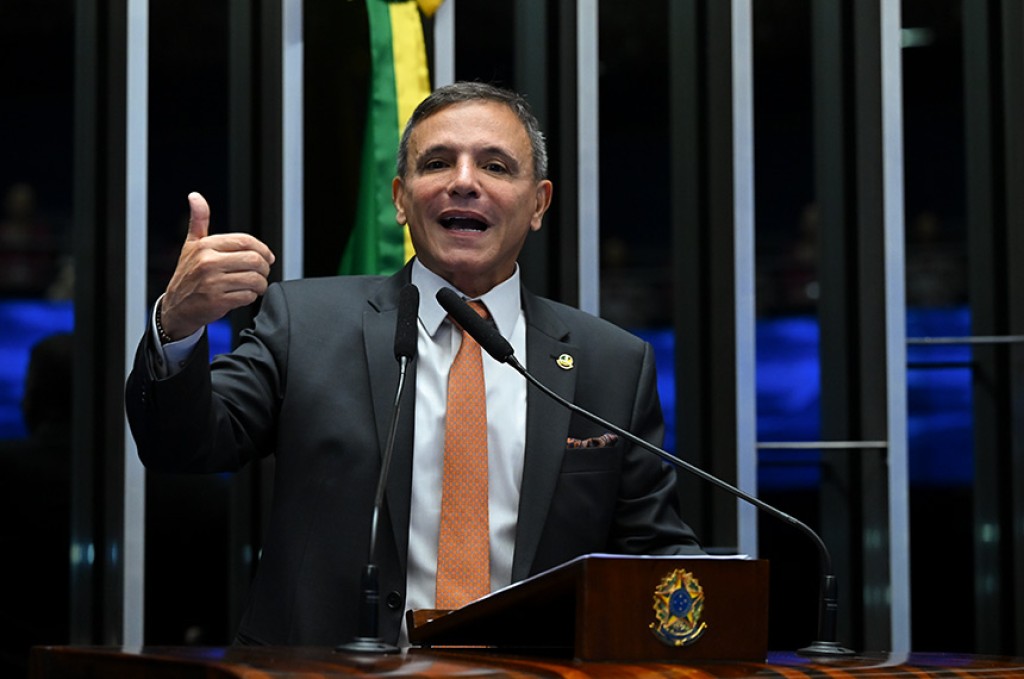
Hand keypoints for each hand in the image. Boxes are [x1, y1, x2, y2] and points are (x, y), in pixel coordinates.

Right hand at [159, 192, 275, 339]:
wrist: (177, 307)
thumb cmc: (188, 274)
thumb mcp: (192, 245)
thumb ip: (198, 221)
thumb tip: (195, 196)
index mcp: (206, 246)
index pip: (245, 241)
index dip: (263, 249)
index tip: (268, 257)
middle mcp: (208, 262)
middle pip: (254, 260)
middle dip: (265, 268)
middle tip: (263, 273)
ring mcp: (212, 282)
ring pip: (254, 279)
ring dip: (261, 284)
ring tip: (256, 285)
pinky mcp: (217, 301)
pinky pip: (248, 296)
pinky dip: (251, 297)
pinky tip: (245, 295)